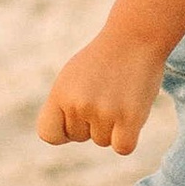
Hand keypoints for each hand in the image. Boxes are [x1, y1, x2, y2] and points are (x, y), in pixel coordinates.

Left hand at [37, 26, 164, 156]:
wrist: (135, 37)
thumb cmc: (104, 59)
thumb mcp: (72, 77)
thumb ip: (64, 105)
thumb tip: (65, 135)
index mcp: (59, 94)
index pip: (49, 134)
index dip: (63, 130)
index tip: (76, 118)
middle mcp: (78, 105)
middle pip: (80, 137)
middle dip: (92, 123)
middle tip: (106, 94)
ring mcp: (103, 112)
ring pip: (103, 141)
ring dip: (113, 127)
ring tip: (119, 97)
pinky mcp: (129, 118)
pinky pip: (122, 148)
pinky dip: (127, 138)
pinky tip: (131, 115)